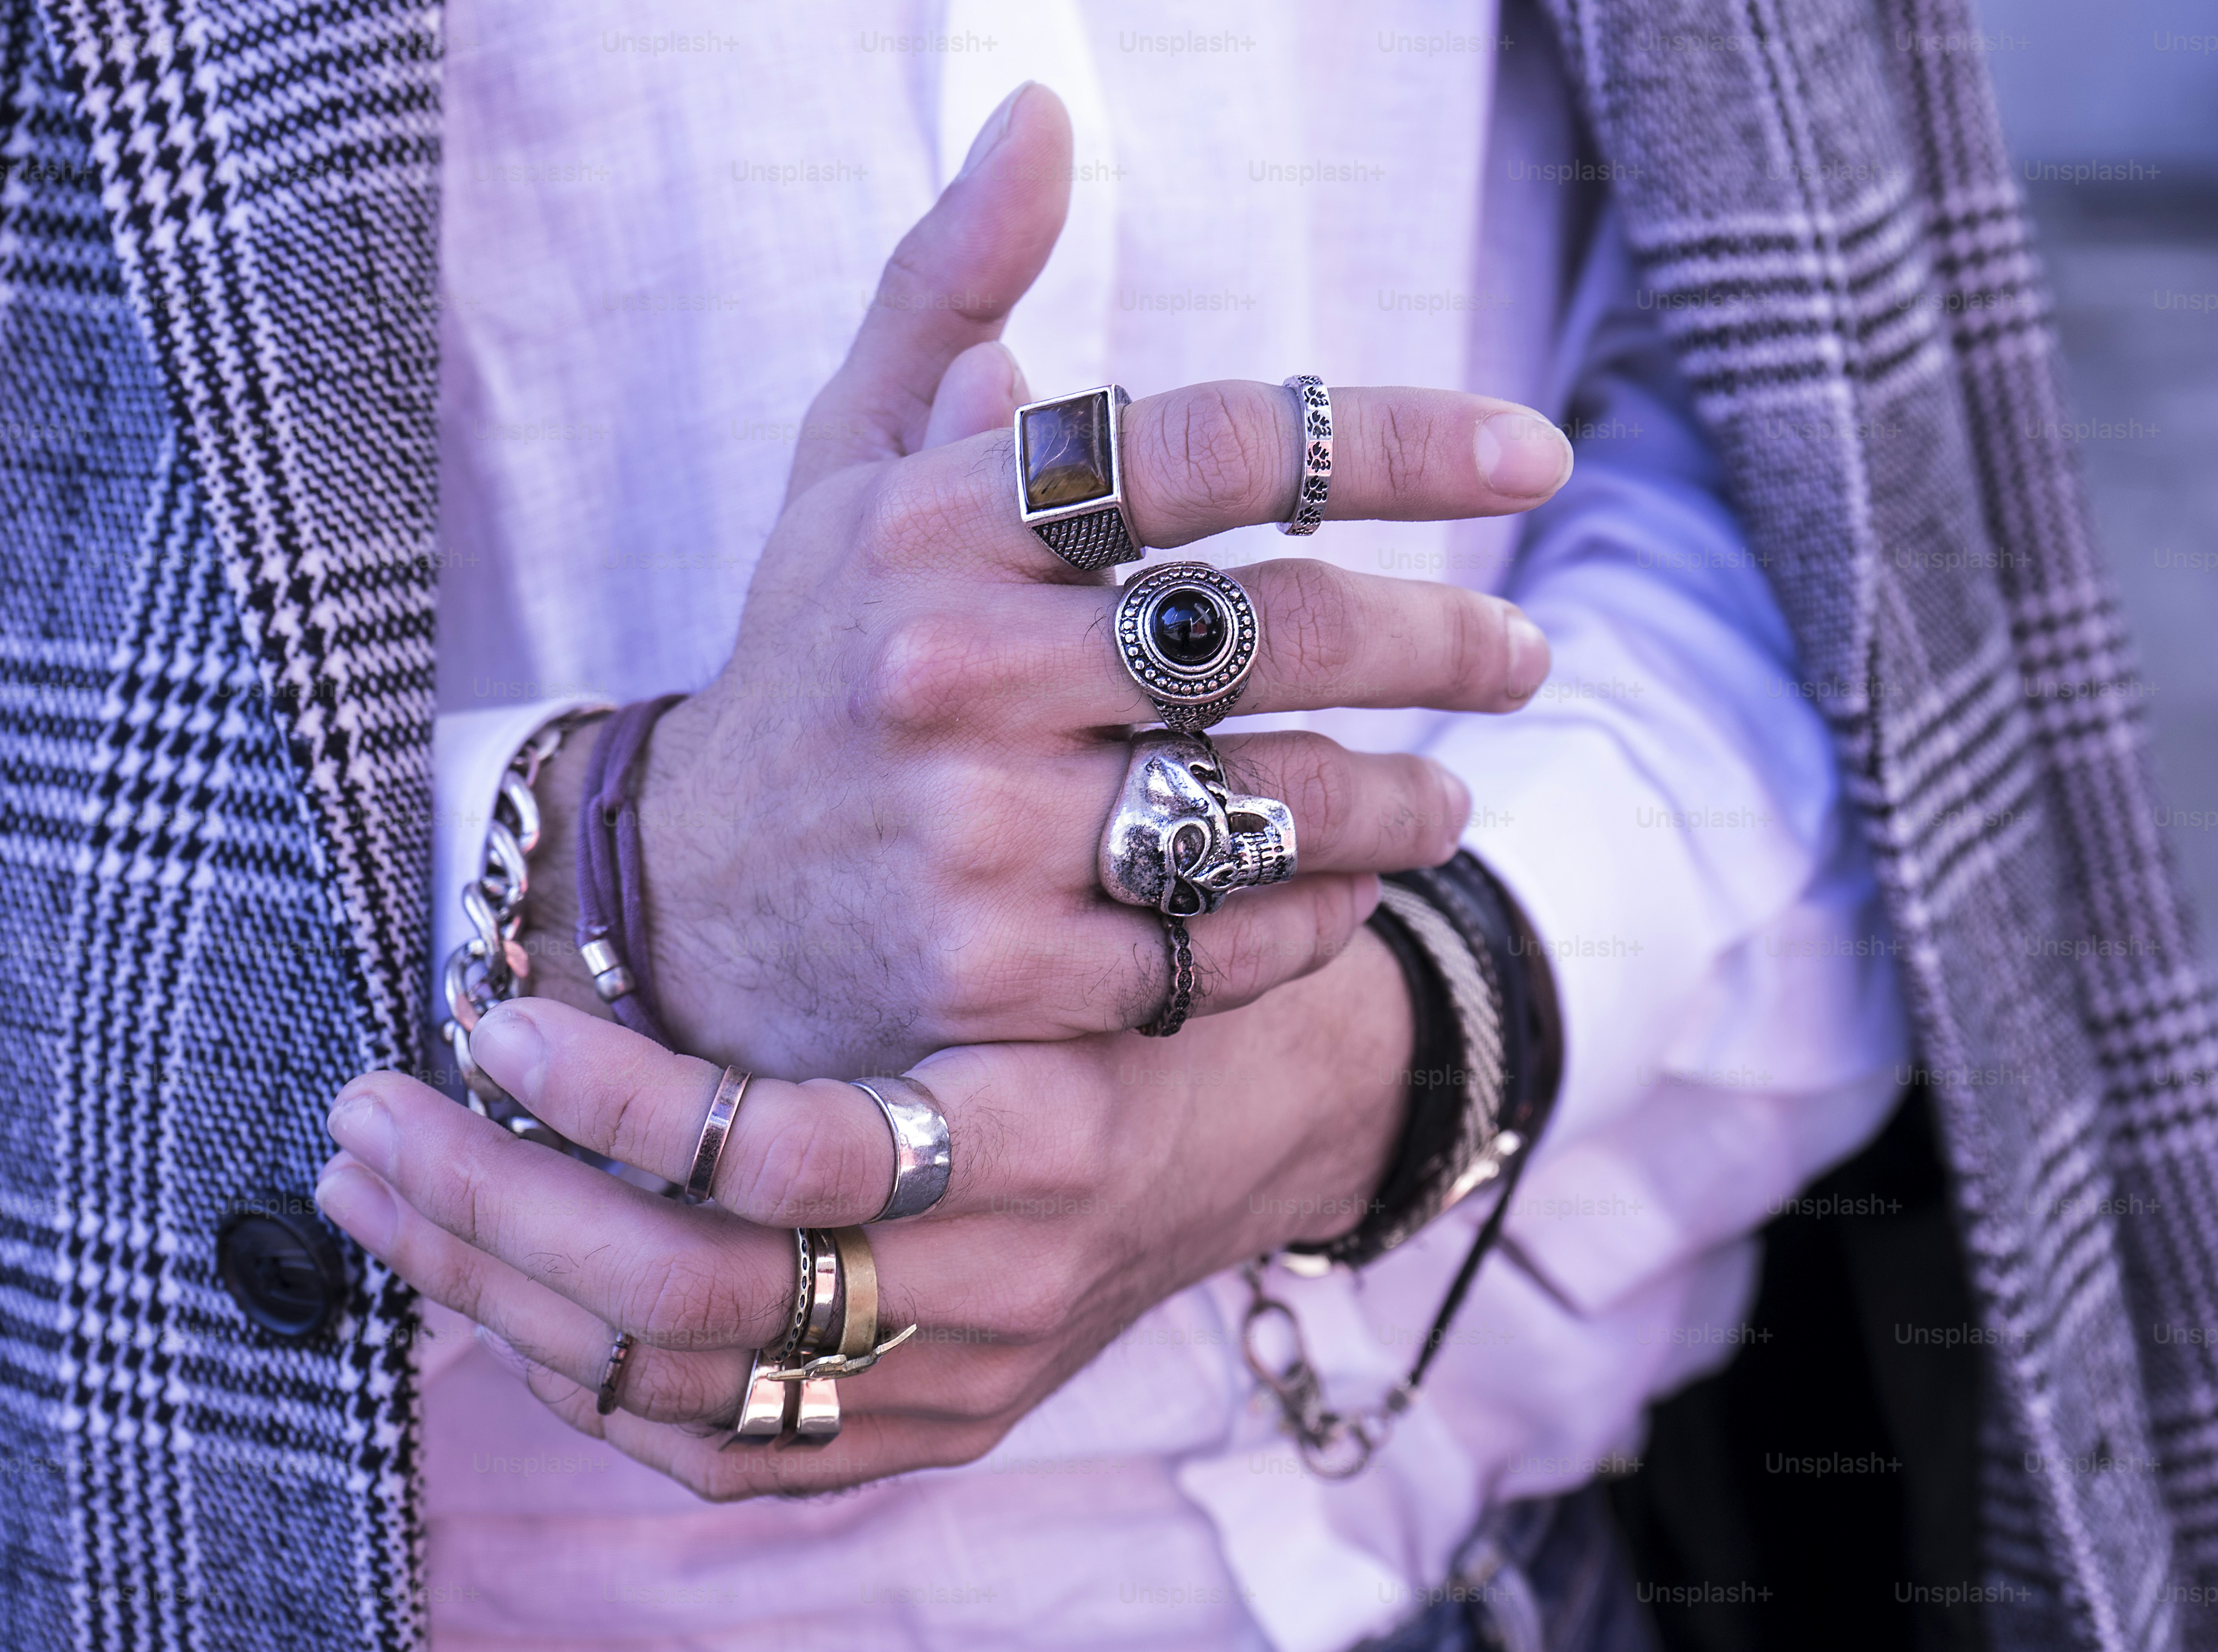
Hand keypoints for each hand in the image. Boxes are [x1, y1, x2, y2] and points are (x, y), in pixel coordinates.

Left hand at [316, 929, 1413, 1498]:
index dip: (615, 1096)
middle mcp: (1005, 1276)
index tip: (493, 1010)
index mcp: (1043, 1125)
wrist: (1271, 1122)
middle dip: (494, 1212)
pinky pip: (729, 1456)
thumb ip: (902, 892)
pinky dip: (590, 1386)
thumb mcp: (1055, 906)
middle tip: (363, 1120)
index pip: (787, 1151)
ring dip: (498, 1294)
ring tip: (377, 1193)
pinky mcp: (937, 1432)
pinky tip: (495, 1299)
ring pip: (683, 1388)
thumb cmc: (1136, 975)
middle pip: (696, 1294)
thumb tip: (663, 835)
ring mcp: (967, 1379)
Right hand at [635, 84, 1565, 1076]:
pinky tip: (1340, 893)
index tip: (1531, 455)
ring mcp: (969, 832)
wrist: (685, 902)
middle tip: (1522, 653)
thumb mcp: (844, 465)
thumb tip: (1037, 111)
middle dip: (1441, 641)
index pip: (1210, 445)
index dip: (1397, 441)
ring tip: (1447, 797)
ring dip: (1398, 800)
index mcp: (937, 521)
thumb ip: (944, 287)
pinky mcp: (990, 974)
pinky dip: (1305, 920)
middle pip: (1273, 635)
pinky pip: (1212, 948)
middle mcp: (951, 667)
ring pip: (1265, 807)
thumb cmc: (813, 658)